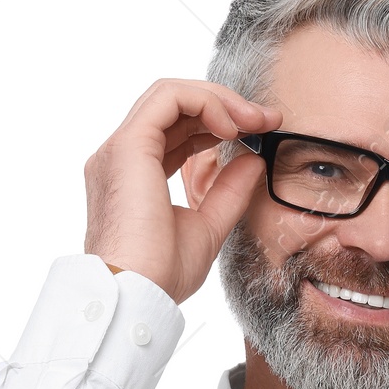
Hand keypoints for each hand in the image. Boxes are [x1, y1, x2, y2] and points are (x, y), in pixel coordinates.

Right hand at [82, 79, 280, 303]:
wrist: (136, 294)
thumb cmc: (161, 275)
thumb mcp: (208, 227)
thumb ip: (228, 192)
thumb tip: (252, 161)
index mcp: (134, 175)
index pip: (177, 132)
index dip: (220, 125)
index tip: (260, 133)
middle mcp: (122, 157)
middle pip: (176, 108)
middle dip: (226, 106)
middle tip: (267, 120)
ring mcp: (121, 148)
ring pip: (171, 94)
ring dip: (219, 100)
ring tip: (254, 120)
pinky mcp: (128, 145)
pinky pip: (169, 97)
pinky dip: (206, 102)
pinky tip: (233, 125)